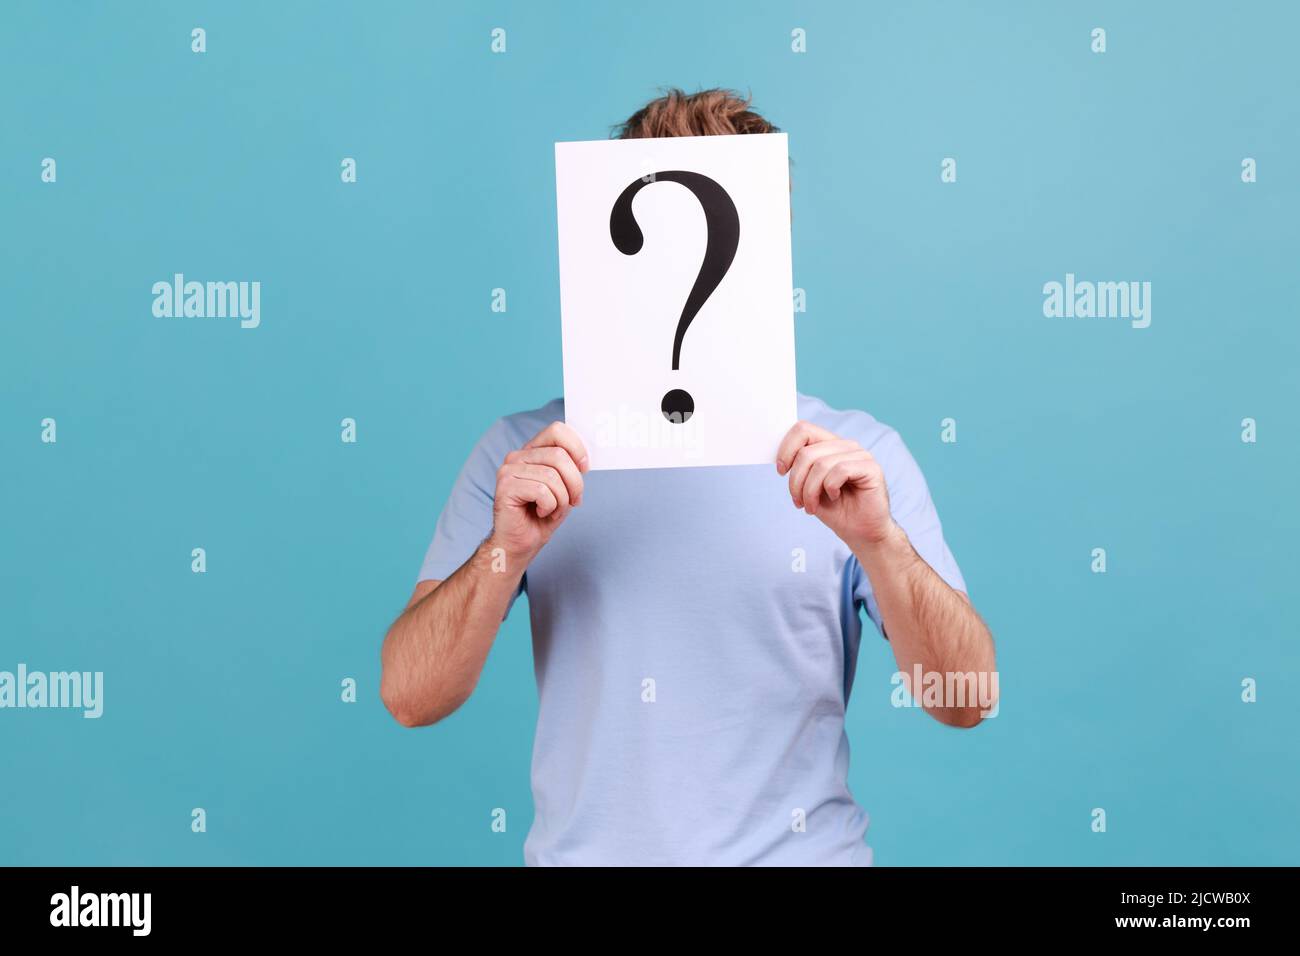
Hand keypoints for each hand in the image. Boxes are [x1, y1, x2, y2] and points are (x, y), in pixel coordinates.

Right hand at [490, 421, 588, 561]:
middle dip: (574, 483)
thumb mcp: (564, 488)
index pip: (557, 430)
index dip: (577, 447)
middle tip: (573, 501)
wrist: (521, 543)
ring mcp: (509, 470)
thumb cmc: (542, 516)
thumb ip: (570, 468)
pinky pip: (542, 490)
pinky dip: (549, 506)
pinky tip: (541, 512)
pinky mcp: (505, 486)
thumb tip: (585, 458)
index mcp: (532, 451)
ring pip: (552, 476)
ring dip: (561, 500)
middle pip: (559, 456)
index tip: (585, 468)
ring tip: (553, 510)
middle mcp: (518, 456)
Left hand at [776, 420, 896, 551]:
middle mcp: (845, 446)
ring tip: (811, 506)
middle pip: (807, 452)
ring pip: (820, 464)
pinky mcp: (871, 468)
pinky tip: (834, 497)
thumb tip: (780, 459)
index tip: (781, 471)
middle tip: (798, 502)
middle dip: (796, 481)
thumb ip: (798, 468)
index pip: (803, 430)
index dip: (786, 449)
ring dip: (810, 491)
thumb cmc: (835, 509)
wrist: (860, 531)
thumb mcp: (808, 487)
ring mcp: (860, 455)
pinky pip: (839, 471)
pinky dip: (830, 488)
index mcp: (829, 445)